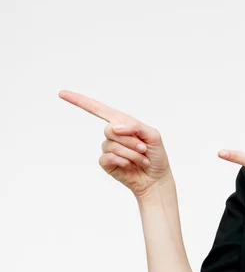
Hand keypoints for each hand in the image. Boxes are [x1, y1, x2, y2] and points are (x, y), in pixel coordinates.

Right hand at [58, 90, 172, 199]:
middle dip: (130, 141)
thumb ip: (135, 126)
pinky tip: (130, 165)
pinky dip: (123, 161)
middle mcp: (113, 134)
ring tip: (141, 159)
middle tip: (143, 148)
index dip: (80, 101)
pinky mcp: (106, 162)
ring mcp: (108, 148)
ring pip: (112, 145)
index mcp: (122, 123)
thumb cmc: (156, 155)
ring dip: (131, 153)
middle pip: (110, 130)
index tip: (62, 93)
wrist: (156, 178)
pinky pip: (108, 157)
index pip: (99, 109)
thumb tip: (114, 126)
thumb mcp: (153, 135)